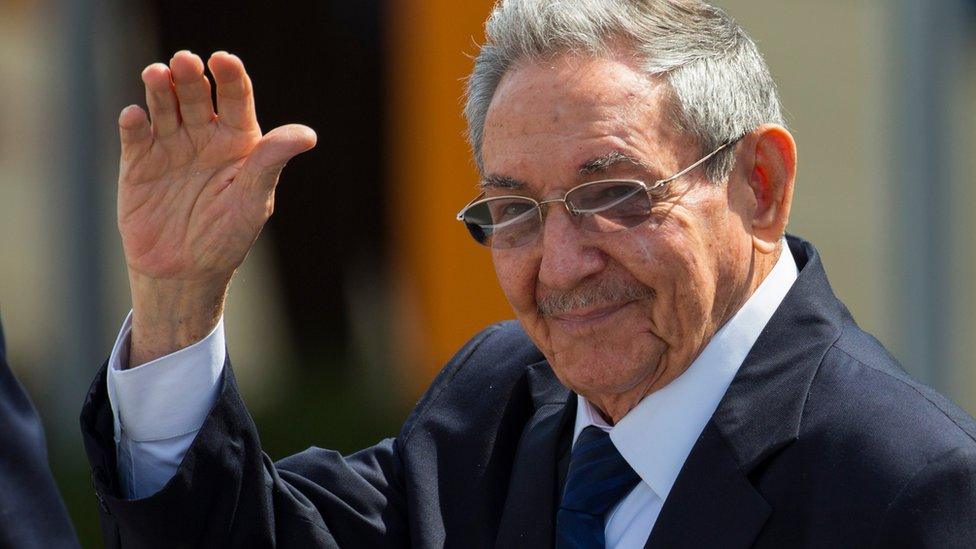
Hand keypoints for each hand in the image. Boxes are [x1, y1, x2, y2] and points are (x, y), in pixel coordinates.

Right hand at [118, 51, 315, 366]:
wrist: (185, 274)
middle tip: (184, 62)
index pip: (235, 98)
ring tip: (156, 75)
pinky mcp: (138, 163)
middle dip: (190, 77)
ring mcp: (170, 146)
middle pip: (195, 95)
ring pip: (164, 106)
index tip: (224, 60)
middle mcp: (204, 136)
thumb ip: (271, 162)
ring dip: (159, 89)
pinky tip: (135, 116)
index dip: (230, 76)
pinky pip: (136, 135)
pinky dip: (134, 124)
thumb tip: (308, 134)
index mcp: (238, 141)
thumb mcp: (253, 199)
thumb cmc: (227, 237)